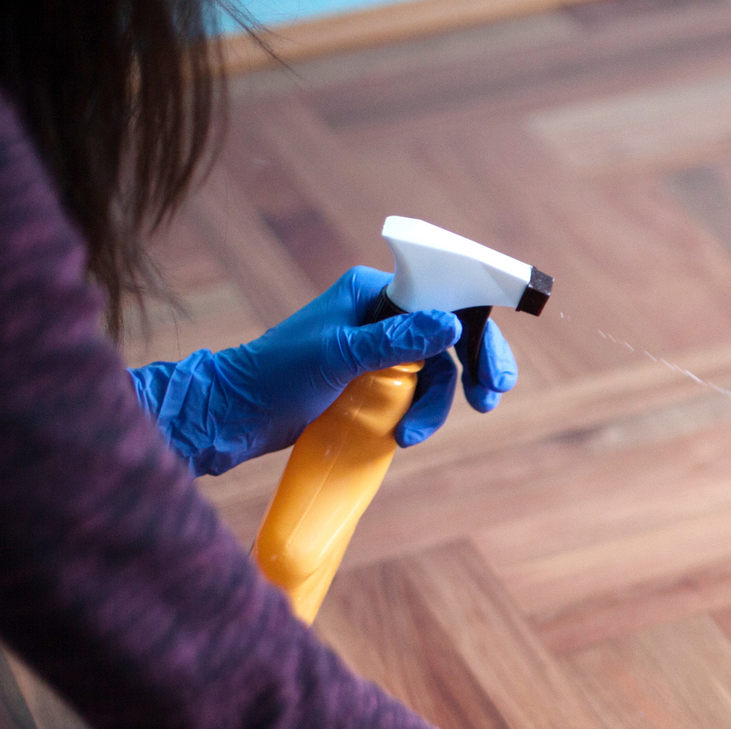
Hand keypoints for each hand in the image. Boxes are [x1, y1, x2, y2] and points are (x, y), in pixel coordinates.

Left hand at [129, 265, 518, 475]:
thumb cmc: (277, 375)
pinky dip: (419, 414)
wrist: (237, 415)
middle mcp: (381, 315)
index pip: (442, 296)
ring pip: (435, 373)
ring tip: (413, 435)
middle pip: (449, 336)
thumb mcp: (340, 356)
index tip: (493, 368)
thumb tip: (453, 323)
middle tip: (488, 399)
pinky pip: (416, 393)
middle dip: (472, 368)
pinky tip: (405, 435)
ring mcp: (379, 350)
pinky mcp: (374, 382)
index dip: (476, 327)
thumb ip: (397, 340)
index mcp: (372, 291)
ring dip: (435, 406)